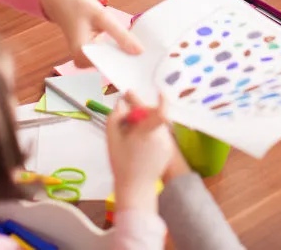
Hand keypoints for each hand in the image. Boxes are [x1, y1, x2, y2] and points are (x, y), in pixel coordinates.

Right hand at [40, 0, 142, 66]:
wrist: (61, 3)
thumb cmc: (79, 7)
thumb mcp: (102, 17)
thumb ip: (120, 35)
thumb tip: (139, 52)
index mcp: (82, 54)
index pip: (111, 64)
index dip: (129, 62)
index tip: (147, 61)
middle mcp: (81, 62)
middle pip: (110, 65)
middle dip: (127, 58)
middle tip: (148, 54)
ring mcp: (84, 61)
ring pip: (109, 61)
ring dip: (122, 54)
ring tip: (140, 49)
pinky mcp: (88, 57)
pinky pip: (106, 56)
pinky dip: (116, 50)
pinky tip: (128, 45)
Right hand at [107, 92, 175, 211]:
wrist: (135, 188)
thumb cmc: (121, 163)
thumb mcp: (112, 139)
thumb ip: (115, 117)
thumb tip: (121, 103)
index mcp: (147, 132)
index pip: (161, 112)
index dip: (162, 101)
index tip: (159, 92)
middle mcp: (161, 136)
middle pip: (154, 116)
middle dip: (141, 111)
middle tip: (127, 112)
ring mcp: (166, 144)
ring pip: (157, 125)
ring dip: (146, 122)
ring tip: (130, 130)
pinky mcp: (168, 151)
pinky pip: (160, 135)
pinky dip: (151, 133)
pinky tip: (138, 141)